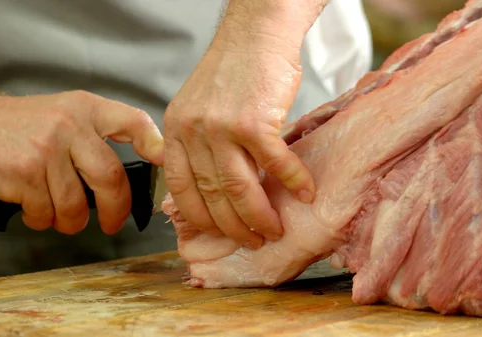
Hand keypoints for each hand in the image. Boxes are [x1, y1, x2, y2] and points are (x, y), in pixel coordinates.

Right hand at [0, 90, 163, 234]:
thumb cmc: (31, 125)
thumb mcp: (71, 113)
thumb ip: (102, 132)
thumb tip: (147, 163)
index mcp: (87, 110)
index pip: (131, 121)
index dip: (153, 142)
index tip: (163, 161)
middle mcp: (69, 126)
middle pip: (110, 178)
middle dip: (115, 210)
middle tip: (112, 223)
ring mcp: (46, 149)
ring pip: (75, 204)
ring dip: (71, 221)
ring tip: (64, 217)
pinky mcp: (23, 172)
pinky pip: (45, 212)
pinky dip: (43, 219)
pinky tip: (36, 209)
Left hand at [163, 17, 316, 248]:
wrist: (255, 34)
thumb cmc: (232, 71)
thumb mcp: (197, 107)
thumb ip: (198, 145)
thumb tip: (213, 187)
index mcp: (176, 130)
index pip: (181, 188)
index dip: (201, 218)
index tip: (219, 233)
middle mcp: (193, 131)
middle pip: (212, 194)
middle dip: (234, 226)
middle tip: (252, 240)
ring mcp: (222, 126)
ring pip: (240, 188)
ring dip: (259, 215)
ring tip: (274, 230)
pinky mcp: (255, 120)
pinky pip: (275, 162)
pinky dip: (293, 181)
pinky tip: (305, 193)